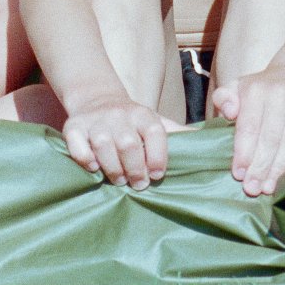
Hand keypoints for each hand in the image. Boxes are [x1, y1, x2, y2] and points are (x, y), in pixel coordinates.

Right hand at [61, 92, 183, 189]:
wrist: (97, 100)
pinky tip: (94, 168)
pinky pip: (77, 145)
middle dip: (135, 170)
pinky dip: (85, 159)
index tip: (157, 175)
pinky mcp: (73, 126)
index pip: (156, 133)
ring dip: (112, 168)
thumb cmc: (132, 123)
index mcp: (144, 115)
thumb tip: (210, 147)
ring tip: (119, 180)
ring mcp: (96, 120)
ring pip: (103, 144)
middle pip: (128, 144)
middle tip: (138, 184)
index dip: (158, 156)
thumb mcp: (156, 123)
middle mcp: (120, 115)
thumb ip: (179, 135)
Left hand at [210, 60, 284, 197]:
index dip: (244, 152)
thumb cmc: (261, 87)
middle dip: (260, 166)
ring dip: (278, 168)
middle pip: (270, 137)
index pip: (249, 126)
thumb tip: (228, 113)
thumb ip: (224, 98)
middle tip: (252, 188)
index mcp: (256, 89)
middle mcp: (279, 93)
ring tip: (268, 188)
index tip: (238, 174)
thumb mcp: (237, 86)